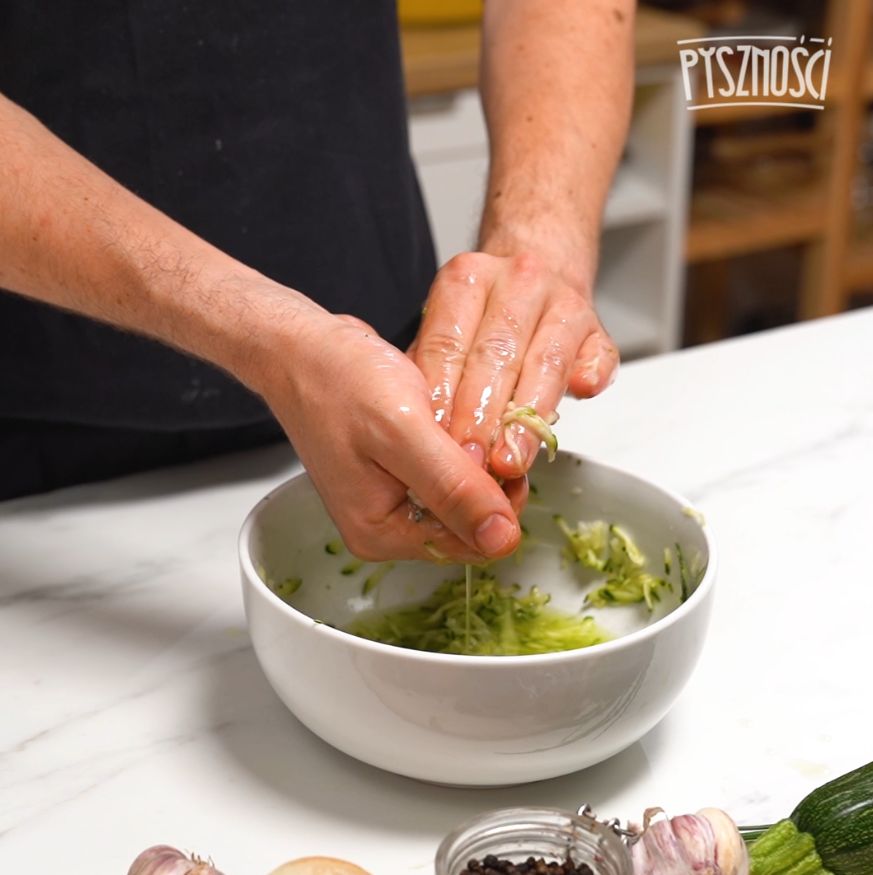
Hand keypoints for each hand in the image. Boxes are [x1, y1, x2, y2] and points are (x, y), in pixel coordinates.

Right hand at [253, 310, 524, 562]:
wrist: (299, 348)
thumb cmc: (339, 381)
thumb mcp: (403, 432)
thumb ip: (454, 488)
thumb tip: (503, 541)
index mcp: (383, 533)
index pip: (475, 544)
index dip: (501, 501)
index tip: (501, 451)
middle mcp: (386, 527)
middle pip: (469, 522)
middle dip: (484, 476)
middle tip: (474, 424)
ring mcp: (390, 501)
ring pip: (462, 493)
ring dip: (472, 457)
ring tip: (451, 416)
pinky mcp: (395, 475)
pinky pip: (446, 472)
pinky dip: (456, 445)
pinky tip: (441, 416)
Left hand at [408, 251, 618, 480]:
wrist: (544, 270)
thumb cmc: (487, 316)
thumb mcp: (448, 328)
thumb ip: (430, 369)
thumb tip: (414, 428)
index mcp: (467, 281)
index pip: (448, 346)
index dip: (442, 398)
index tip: (435, 443)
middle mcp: (516, 282)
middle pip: (495, 355)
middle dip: (481, 418)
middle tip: (471, 465)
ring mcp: (562, 301)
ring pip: (545, 361)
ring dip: (527, 416)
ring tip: (511, 460)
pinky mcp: (597, 328)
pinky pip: (598, 354)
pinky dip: (591, 373)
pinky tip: (582, 393)